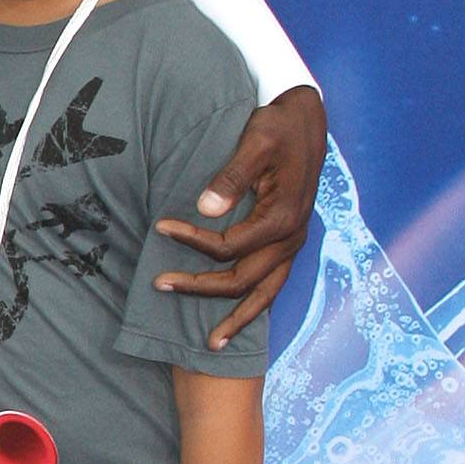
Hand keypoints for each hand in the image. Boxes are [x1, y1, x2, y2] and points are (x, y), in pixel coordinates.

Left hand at [152, 83, 325, 345]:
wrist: (305, 117)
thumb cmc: (277, 126)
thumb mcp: (255, 141)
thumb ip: (231, 177)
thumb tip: (204, 209)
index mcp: (283, 217)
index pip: (228, 246)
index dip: (191, 240)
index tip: (160, 227)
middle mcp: (292, 238)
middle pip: (242, 280)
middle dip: (200, 288)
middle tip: (159, 285)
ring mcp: (293, 244)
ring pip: (264, 294)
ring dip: (236, 319)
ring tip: (210, 346)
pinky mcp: (289, 242)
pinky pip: (272, 284)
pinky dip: (253, 306)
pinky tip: (234, 321)